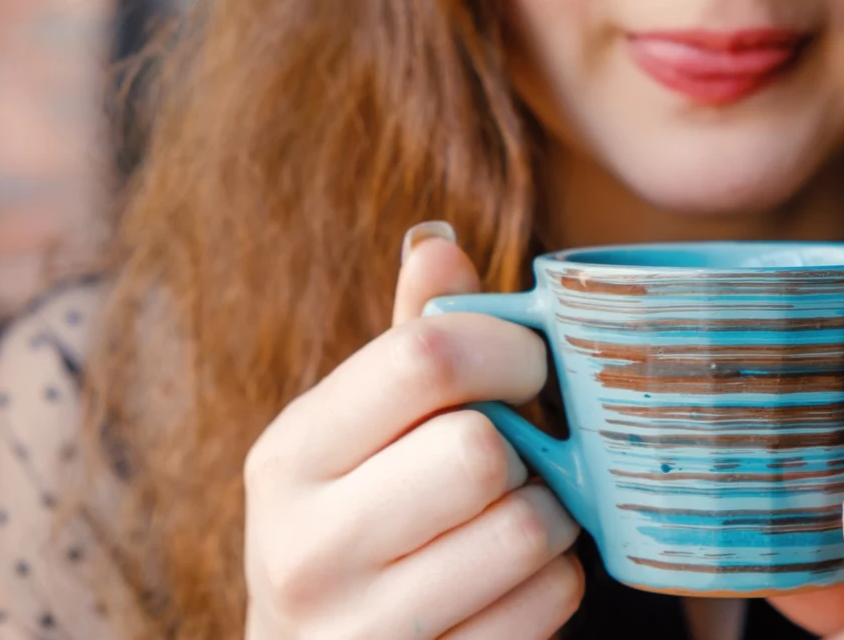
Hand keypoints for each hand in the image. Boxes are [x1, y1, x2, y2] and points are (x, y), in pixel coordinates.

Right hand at [243, 224, 583, 638]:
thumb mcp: (357, 434)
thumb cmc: (353, 525)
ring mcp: (360, 629)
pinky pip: (547, 601)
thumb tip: (437, 242)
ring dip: (549, 514)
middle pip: (479, 450)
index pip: (423, 360)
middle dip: (524, 445)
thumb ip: (406, 345)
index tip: (525, 366)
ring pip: (525, 529)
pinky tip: (514, 578)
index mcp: (289, 454)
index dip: (506, 349)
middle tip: (517, 455)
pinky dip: (554, 580)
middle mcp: (305, 545)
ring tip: (515, 515)